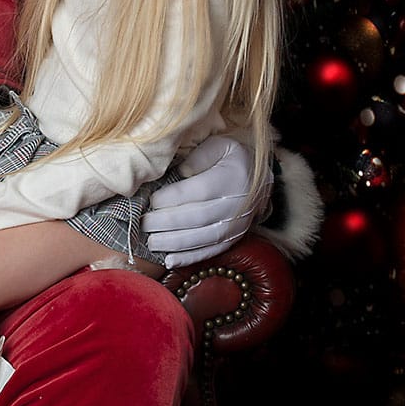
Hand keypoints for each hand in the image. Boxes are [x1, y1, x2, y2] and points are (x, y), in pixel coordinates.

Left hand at [143, 136, 263, 267]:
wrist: (260, 181)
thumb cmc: (232, 160)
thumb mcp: (220, 146)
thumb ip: (200, 155)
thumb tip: (182, 171)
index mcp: (231, 179)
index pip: (199, 191)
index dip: (173, 198)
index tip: (152, 200)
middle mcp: (235, 206)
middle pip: (197, 217)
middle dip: (167, 223)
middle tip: (144, 223)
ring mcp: (235, 226)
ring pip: (202, 238)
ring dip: (174, 243)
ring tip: (151, 242)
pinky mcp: (232, 240)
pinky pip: (209, 252)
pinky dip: (189, 258)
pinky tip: (169, 259)